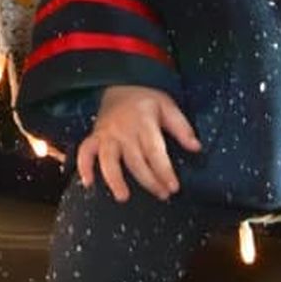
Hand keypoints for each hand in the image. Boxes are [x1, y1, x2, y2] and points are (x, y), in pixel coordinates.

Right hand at [75, 85, 200, 202]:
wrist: (119, 85)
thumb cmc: (146, 100)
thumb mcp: (167, 106)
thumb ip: (181, 127)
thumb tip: (196, 147)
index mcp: (144, 123)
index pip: (155, 151)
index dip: (164, 171)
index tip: (173, 187)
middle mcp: (124, 131)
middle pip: (135, 161)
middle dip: (149, 181)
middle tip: (162, 195)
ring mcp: (107, 135)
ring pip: (108, 159)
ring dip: (114, 179)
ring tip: (122, 196)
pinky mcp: (95, 137)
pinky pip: (85, 151)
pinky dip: (84, 166)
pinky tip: (88, 183)